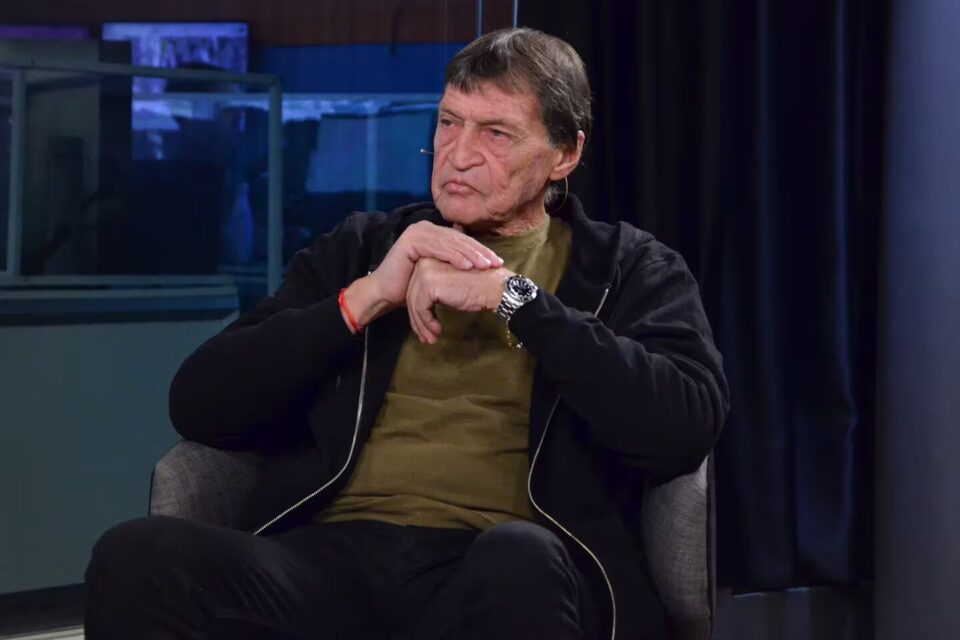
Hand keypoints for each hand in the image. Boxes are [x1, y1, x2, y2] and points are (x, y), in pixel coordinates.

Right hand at [342, 222, 502, 330]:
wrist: (386, 293)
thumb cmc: (411, 286)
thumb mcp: (438, 271)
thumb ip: (453, 262)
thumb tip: (476, 260)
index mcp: (434, 232)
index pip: (462, 240)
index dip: (481, 251)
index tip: (498, 263)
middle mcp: (426, 228)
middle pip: (459, 240)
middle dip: (480, 252)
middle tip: (496, 264)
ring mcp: (418, 231)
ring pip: (451, 244)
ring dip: (470, 255)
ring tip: (485, 266)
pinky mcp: (411, 240)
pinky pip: (438, 249)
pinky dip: (454, 257)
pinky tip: (467, 266)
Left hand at [406, 258, 513, 343]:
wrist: (495, 287)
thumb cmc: (478, 288)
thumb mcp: (451, 287)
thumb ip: (435, 291)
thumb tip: (421, 313)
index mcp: (429, 259)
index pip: (416, 288)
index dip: (419, 311)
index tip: (426, 329)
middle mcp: (424, 262)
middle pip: (412, 295)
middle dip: (418, 320)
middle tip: (426, 338)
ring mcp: (425, 272)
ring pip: (414, 303)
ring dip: (422, 325)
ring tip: (430, 339)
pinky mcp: (429, 284)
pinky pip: (420, 308)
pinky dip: (427, 322)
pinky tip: (437, 330)